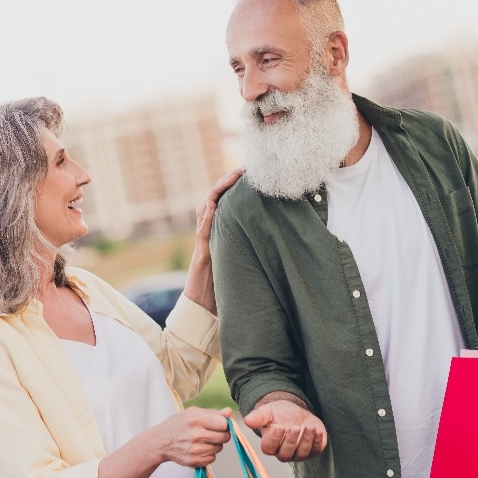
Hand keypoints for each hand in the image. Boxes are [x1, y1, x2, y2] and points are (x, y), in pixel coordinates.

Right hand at [154, 407, 232, 467]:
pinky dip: (208, 454)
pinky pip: (212, 458)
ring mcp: (195, 450)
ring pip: (219, 448)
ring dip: (215, 445)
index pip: (223, 424)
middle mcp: (196, 435)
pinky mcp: (193, 461)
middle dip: (222, 435)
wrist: (160, 442)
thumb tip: (229, 412)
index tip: (219, 424)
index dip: (224, 424)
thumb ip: (212, 412)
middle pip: (224, 437)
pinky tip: (199, 448)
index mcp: (196, 419)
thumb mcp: (192, 413)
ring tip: (203, 440)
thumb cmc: (177, 424)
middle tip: (212, 432)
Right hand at [184, 168, 243, 313]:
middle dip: (226, 182)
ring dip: (217, 192)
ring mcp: (204, 242)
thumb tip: (276, 241)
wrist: (203, 309)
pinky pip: (202, 231)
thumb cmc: (224, 288)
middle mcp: (210, 234)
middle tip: (242, 169)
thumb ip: (250, 250)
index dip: (233, 188)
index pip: (224, 204)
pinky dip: (207, 217)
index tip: (249, 175)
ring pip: (205, 210)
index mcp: (220, 234)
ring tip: (229, 178)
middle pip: (214, 200)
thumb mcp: (241, 263)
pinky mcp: (201, 254)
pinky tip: (214, 204)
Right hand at [244, 399, 326, 461]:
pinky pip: (316, 450)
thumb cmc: (278, 414)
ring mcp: (299, 453)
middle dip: (291, 440)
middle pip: (286, 454)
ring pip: (302, 454)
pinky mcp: (313, 450)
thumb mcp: (268, 412)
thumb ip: (258, 417)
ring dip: (306, 441)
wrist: (295, 413)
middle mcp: (283, 453)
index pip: (269, 448)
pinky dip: (318, 441)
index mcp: (270, 445)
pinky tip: (317, 429)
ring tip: (309, 427)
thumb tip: (246, 421)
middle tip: (294, 427)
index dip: (274, 439)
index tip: (279, 427)